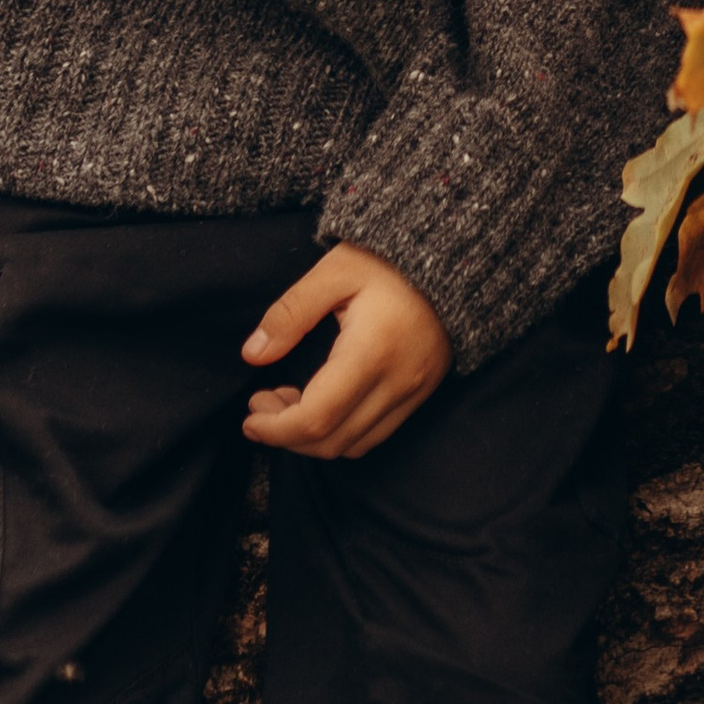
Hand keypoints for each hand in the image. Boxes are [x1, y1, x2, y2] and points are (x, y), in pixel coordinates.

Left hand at [241, 242, 451, 458]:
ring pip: (353, 446)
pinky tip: (323, 402)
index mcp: (371, 352)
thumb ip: (291, 312)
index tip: (250, 414)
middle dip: (286, 435)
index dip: (275, 429)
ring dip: (312, 438)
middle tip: (261, 404)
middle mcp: (397, 382)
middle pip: (331, 442)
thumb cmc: (389, 260)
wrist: (453, 257)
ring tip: (287, 403)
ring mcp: (413, 392)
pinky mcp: (421, 393)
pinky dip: (341, 432)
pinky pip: (375, 435)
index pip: (316, 419)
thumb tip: (253, 354)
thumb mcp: (334, 271)